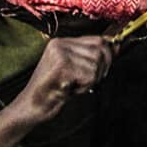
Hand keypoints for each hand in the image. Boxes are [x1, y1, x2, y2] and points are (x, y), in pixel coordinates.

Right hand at [0, 35, 115, 146]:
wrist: (30, 107)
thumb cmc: (52, 91)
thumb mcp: (73, 69)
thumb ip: (90, 57)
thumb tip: (116, 46)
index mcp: (61, 42)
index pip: (97, 39)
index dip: (109, 52)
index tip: (110, 62)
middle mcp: (60, 44)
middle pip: (99, 50)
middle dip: (101, 68)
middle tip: (87, 81)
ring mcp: (60, 54)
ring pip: (96, 63)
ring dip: (91, 80)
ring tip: (74, 86)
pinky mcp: (62, 66)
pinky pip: (89, 75)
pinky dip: (84, 87)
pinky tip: (70, 90)